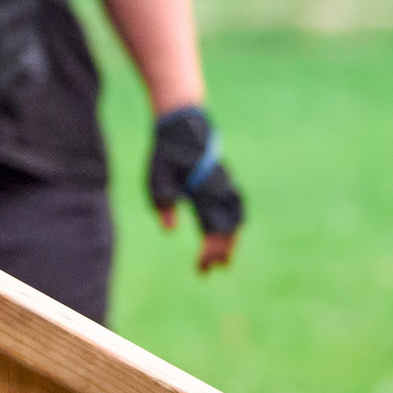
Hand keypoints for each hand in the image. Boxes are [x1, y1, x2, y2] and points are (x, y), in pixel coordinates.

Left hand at [148, 105, 242, 272]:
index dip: (209, 251)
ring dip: (232, 238)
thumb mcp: (156, 176)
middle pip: (227, 226)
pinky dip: (235, 222)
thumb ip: (163, 203)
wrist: (184, 124)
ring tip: (226, 257)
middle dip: (223, 249)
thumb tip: (170, 230)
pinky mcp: (224, 179)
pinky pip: (235, 206)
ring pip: (235, 217)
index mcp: (202, 191)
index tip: (203, 268)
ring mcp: (224, 183)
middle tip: (217, 269)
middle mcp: (218, 189)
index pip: (211, 229)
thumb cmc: (166, 152)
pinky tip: (230, 232)